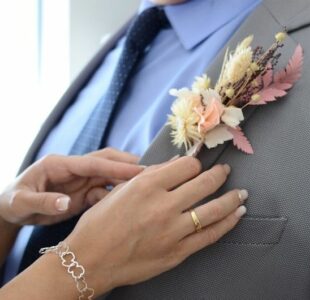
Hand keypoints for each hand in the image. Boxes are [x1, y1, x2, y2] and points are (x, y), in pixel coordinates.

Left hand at [0, 148, 143, 225]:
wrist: (12, 211)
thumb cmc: (13, 202)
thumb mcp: (20, 203)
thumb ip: (42, 202)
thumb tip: (66, 203)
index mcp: (60, 164)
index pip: (93, 163)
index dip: (117, 166)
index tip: (140, 170)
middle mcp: (74, 169)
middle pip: (107, 162)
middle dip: (129, 165)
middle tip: (153, 171)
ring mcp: (81, 180)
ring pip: (110, 176)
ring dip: (127, 180)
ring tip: (149, 186)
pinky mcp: (84, 192)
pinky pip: (106, 191)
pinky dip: (118, 196)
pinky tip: (129, 203)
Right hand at [65, 156, 247, 295]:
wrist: (90, 261)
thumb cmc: (99, 224)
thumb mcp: (121, 190)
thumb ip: (151, 175)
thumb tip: (177, 165)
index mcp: (146, 186)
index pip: (186, 166)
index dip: (195, 163)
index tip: (197, 165)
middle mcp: (162, 206)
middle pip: (204, 183)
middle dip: (219, 174)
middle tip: (225, 171)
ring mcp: (172, 231)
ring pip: (214, 209)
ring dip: (232, 198)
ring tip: (242, 193)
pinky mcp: (177, 252)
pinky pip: (210, 235)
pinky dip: (228, 223)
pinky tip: (237, 214)